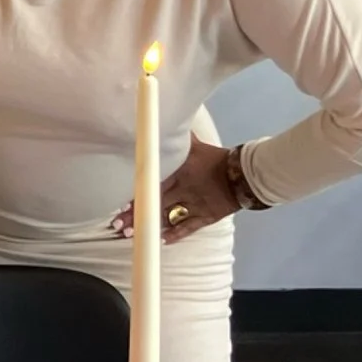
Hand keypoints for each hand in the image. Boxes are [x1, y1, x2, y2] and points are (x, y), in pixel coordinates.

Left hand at [110, 134, 239, 243]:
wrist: (245, 174)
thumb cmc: (218, 159)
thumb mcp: (196, 145)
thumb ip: (179, 138)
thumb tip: (165, 120)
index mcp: (179, 171)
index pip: (152, 184)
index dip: (135, 195)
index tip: (119, 204)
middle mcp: (183, 189)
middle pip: (155, 203)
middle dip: (135, 214)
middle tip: (117, 225)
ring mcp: (194, 205)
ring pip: (167, 217)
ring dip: (149, 226)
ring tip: (130, 235)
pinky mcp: (206, 216)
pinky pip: (188, 227)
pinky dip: (175, 234)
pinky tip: (161, 241)